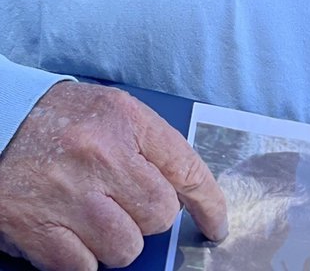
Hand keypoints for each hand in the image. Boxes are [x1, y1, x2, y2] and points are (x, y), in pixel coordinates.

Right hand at [0, 82, 227, 270]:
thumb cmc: (60, 118)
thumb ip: (150, 145)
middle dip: (149, 217)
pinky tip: (69, 232)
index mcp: (126, 121)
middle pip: (159, 214)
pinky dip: (82, 258)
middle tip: (126, 203)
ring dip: (116, 240)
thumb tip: (182, 189)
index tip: (216, 223)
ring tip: (95, 217)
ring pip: (124, 248)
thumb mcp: (114, 111)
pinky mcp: (37, 229)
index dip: (209, 202)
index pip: (186, 167)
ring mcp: (68, 195)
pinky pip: (83, 266)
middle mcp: (100, 157)